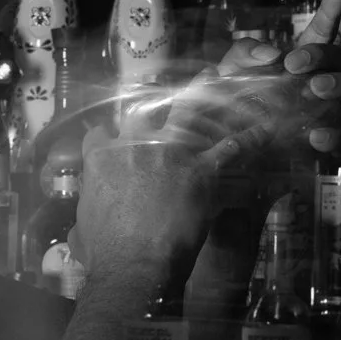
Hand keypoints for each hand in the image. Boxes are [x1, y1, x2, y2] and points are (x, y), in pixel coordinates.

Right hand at [69, 85, 238, 279]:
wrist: (133, 264)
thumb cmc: (104, 252)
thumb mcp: (81, 229)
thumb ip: (84, 217)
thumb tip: (78, 232)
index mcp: (101, 159)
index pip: (99, 135)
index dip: (105, 137)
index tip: (109, 139)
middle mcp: (135, 146)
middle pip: (142, 112)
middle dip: (148, 100)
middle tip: (156, 91)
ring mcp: (170, 154)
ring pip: (187, 111)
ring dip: (201, 91)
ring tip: (210, 75)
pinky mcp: (201, 171)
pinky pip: (230, 148)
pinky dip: (249, 138)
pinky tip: (262, 128)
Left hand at [210, 0, 340, 163]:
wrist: (229, 145)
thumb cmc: (235, 101)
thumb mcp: (230, 71)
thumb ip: (243, 53)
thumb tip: (271, 54)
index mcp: (301, 59)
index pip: (320, 31)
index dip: (330, 12)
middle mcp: (320, 79)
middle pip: (337, 58)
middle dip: (319, 56)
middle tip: (294, 64)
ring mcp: (328, 109)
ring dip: (335, 87)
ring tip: (314, 89)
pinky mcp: (327, 139)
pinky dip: (331, 135)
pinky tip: (315, 135)